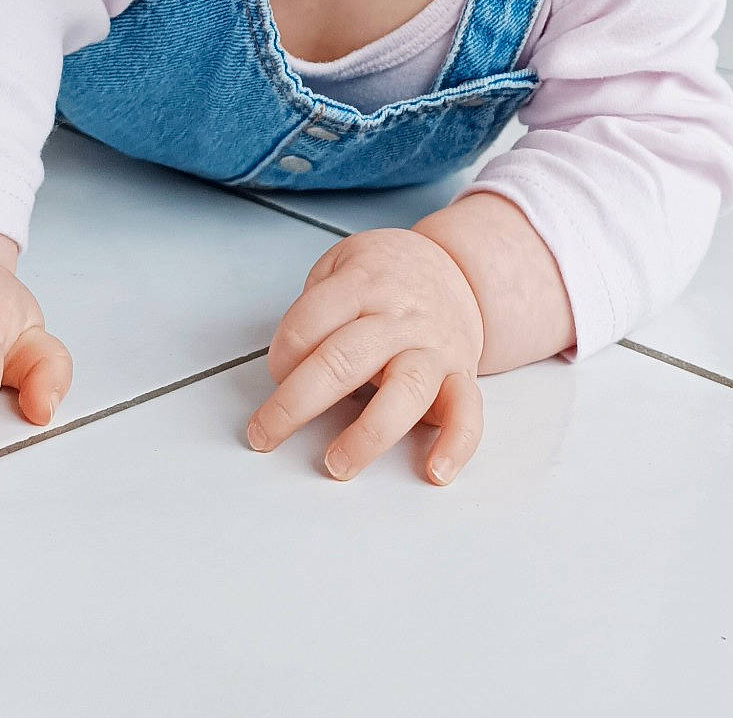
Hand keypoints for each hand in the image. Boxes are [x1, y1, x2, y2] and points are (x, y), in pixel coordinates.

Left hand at [250, 227, 483, 484]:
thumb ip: (316, 303)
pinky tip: (435, 471)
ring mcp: (433, 348)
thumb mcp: (344, 261)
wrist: (458, 269)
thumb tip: (292, 365)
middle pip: (345, 359)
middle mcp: (400, 317)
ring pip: (406, 390)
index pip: (309, 322)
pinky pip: (467, 412)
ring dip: (368, 433)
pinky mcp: (461, 375)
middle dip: (298, 403)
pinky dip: (456, 445)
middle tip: (265, 435)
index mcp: (364, 283)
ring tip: (337, 462)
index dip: (282, 354)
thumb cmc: (389, 275)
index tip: (278, 373)